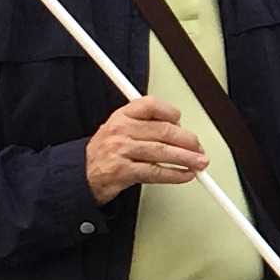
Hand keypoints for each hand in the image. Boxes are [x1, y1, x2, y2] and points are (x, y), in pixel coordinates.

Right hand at [86, 95, 209, 196]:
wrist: (81, 175)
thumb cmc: (105, 152)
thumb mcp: (118, 129)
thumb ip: (145, 124)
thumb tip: (179, 131)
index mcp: (121, 115)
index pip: (151, 105)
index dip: (171, 113)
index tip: (182, 122)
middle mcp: (121, 130)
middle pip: (163, 131)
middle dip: (188, 140)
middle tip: (199, 147)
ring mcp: (121, 151)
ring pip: (162, 152)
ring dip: (187, 158)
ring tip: (199, 162)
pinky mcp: (123, 171)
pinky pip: (155, 172)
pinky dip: (174, 174)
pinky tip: (185, 175)